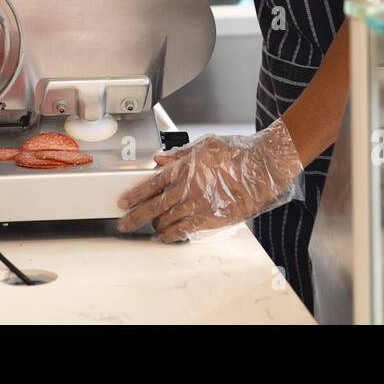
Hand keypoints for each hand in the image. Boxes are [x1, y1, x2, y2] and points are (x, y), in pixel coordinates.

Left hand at [116, 120, 303, 241]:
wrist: (260, 170)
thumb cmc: (236, 155)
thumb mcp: (204, 146)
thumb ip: (179, 155)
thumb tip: (159, 159)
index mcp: (184, 169)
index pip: (151, 184)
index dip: (134, 195)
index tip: (122, 202)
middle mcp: (187, 189)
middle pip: (153, 206)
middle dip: (135, 216)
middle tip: (123, 223)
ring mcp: (198, 206)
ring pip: (167, 221)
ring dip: (154, 225)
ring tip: (148, 227)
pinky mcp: (210, 220)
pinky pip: (184, 231)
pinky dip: (172, 235)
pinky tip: (164, 237)